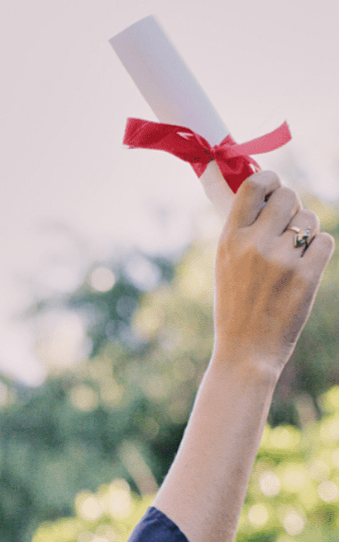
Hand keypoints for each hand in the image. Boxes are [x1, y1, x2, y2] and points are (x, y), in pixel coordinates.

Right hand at [214, 172, 333, 377]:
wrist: (245, 351)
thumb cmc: (235, 306)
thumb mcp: (225, 264)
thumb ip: (244, 229)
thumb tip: (268, 191)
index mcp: (229, 240)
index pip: (254, 185)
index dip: (270, 180)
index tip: (274, 188)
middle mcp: (254, 245)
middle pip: (289, 196)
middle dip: (293, 207)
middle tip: (286, 226)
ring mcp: (282, 260)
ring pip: (310, 219)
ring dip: (306, 232)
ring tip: (291, 257)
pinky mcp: (306, 276)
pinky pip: (325, 241)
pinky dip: (318, 252)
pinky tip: (303, 269)